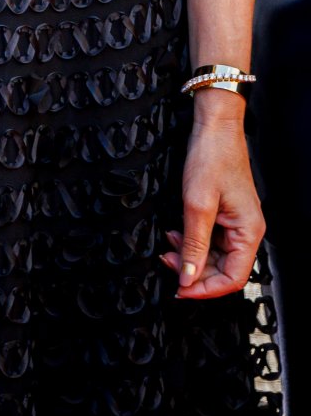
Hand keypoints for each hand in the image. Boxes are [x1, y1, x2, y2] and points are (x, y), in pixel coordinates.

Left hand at [160, 109, 262, 298]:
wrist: (214, 126)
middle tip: (166, 263)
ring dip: (189, 255)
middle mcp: (246, 231)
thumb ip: (193, 244)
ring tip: (166, 248)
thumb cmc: (212, 156)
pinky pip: (209, 238)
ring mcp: (235, 222)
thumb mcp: (197, 204)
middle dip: (194, 271)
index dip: (206, 289)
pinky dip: (191, 240)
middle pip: (223, 269)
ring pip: (214, 255)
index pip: (232, 279)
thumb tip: (188, 277)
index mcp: (248, 232)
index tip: (180, 289)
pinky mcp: (224, 213)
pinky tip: (174, 234)